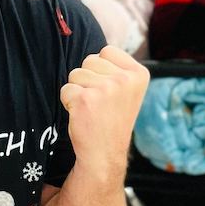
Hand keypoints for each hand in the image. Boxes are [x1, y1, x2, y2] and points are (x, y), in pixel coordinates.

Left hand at [59, 46, 149, 178]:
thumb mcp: (127, 90)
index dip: (101, 70)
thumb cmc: (112, 120)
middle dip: (88, 79)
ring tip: (91, 109)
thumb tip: (97, 51)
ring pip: (75, 74)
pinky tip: (82, 116)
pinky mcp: (85, 99)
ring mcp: (106, 89)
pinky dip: (68, 102)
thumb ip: (117, 68)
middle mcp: (125, 79)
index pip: (106, 51)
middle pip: (89, 60)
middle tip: (99, 103)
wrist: (105, 154)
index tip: (110, 91)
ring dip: (78, 90)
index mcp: (139, 73)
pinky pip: (65, 89)